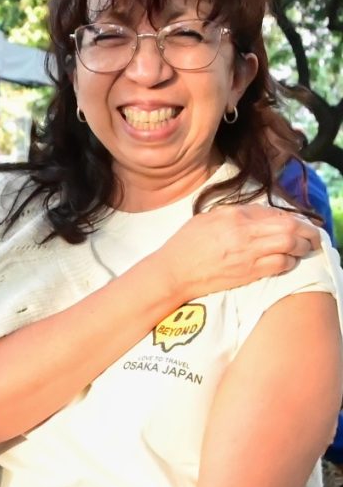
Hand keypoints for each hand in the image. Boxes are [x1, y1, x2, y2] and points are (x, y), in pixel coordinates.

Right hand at [157, 204, 321, 301]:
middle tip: (312, 235)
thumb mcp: (206, 219)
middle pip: (290, 227)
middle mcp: (244, 232)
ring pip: (290, 245)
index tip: (294, 223)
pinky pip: (280, 264)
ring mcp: (248, 253)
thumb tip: (257, 215)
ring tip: (305, 248)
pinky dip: (289, 262)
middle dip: (307, 230)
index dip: (289, 217)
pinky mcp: (249, 272)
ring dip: (303, 246)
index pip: (273, 212)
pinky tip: (288, 261)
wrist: (173, 273)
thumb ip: (233, 214)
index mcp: (233, 215)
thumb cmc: (185, 247)